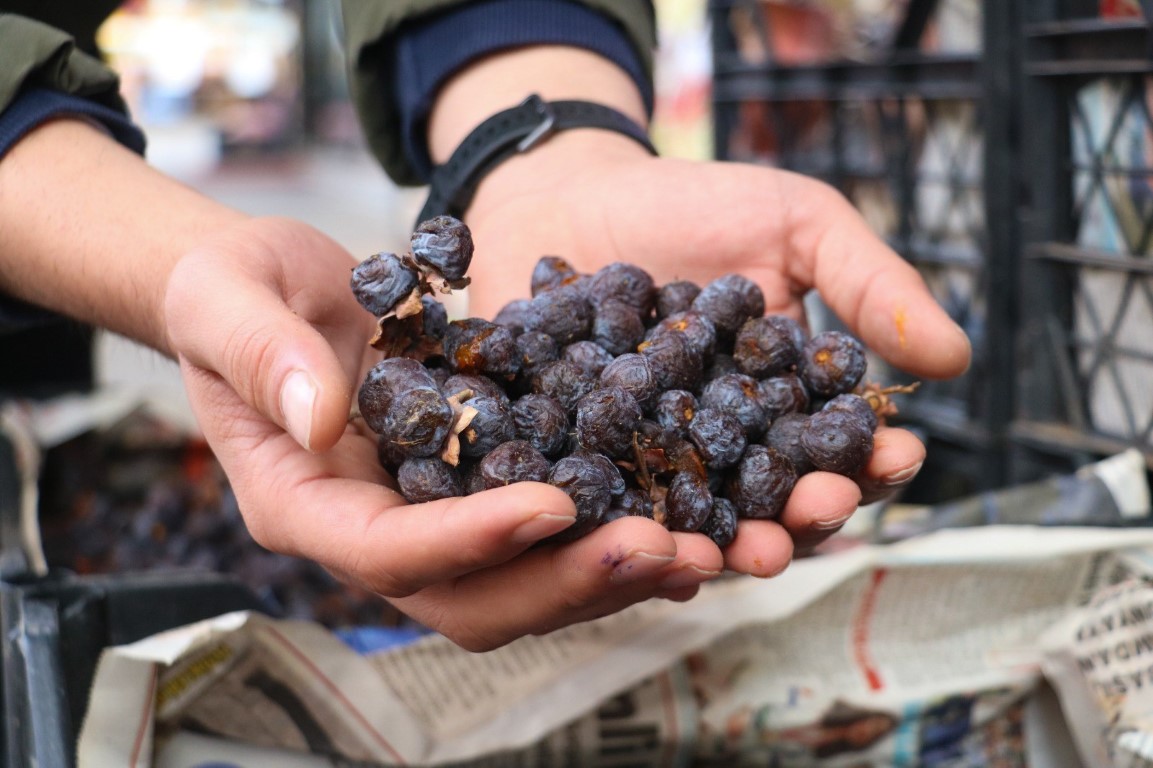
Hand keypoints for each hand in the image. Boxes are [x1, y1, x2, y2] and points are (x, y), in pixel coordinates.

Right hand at [164, 216, 721, 650]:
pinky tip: (686, 513)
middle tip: (663, 549)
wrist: (276, 288)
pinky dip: (613, 529)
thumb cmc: (233, 290)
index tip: (554, 504)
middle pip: (472, 599)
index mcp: (303, 504)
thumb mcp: (225, 298)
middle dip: (567, 582)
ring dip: (611, 573)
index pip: (387, 550)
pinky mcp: (477, 489)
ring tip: (701, 547)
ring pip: (522, 584)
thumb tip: (322, 418)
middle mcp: (372, 532)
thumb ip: (261, 355)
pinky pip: (547, 533)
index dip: (471, 540)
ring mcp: (429, 519)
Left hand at [461, 133, 971, 564]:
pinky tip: (640, 542)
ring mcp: (651, 464)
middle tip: (819, 511)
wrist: (573, 191)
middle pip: (774, 502)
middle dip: (805, 515)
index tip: (896, 456)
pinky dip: (623, 528)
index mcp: (787, 404)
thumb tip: (956, 358)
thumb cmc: (696, 205)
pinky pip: (604, 507)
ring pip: (697, 520)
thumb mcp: (798, 226)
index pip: (840, 448)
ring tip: (748, 552)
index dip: (873, 460)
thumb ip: (870, 286)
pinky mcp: (579, 467)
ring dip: (728, 544)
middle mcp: (725, 449)